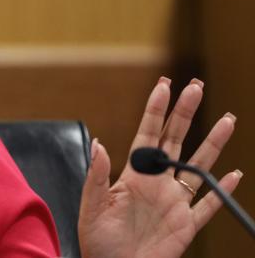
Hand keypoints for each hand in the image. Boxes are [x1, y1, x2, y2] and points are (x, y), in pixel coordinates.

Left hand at [78, 77, 242, 257]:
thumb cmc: (98, 240)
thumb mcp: (92, 206)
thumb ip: (97, 176)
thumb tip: (99, 144)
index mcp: (133, 174)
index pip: (148, 135)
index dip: (156, 111)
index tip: (164, 86)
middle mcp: (156, 183)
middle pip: (175, 140)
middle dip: (185, 113)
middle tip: (196, 88)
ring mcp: (174, 202)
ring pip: (198, 166)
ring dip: (213, 143)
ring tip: (227, 120)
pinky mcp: (186, 225)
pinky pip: (208, 205)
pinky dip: (222, 190)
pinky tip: (233, 173)